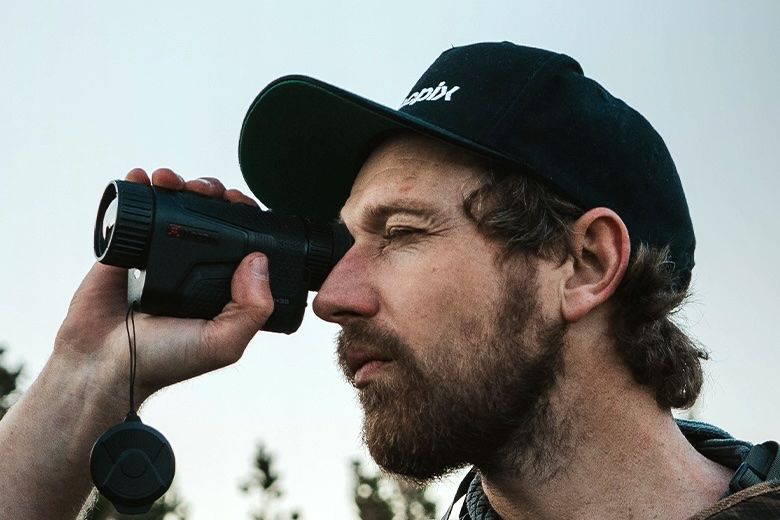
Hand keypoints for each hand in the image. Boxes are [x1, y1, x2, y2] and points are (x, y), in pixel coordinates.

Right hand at [55, 168, 273, 404]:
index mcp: (220, 284)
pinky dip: (141, 186)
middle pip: (210, 215)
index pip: (241, 239)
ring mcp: (159, 253)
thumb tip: (258, 261)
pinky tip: (145, 177)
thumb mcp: (222, 343)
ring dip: (178, 184)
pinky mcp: (125, 247)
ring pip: (176, 206)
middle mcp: (193, 265)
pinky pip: (135, 209)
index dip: (244, 216)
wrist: (100, 364)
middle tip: (207, 191)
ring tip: (172, 180)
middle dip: (211, 193)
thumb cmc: (164, 360)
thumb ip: (251, 310)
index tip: (240, 203)